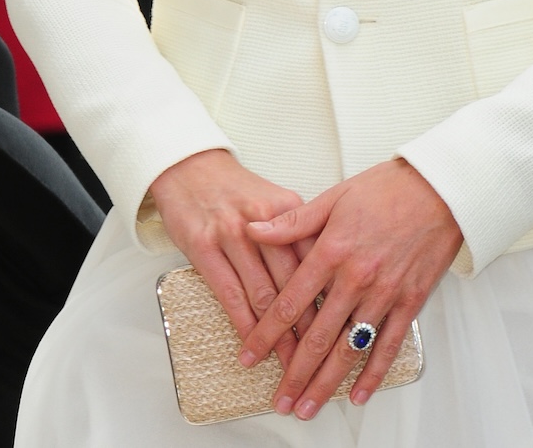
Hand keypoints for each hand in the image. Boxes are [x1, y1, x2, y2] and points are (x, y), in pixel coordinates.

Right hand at [149, 149, 317, 369]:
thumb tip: (327, 273)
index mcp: (287, 208)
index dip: (331, 299)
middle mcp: (263, 222)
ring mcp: (232, 234)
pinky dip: (245, 326)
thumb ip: (300, 232)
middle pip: (294, 284)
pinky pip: (230, 294)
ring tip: (292, 365)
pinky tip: (253, 347)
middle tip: (323, 360)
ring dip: (279, 337)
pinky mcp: (204, 247)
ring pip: (264, 295)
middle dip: (310, 328)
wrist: (189, 166)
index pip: (316, 261)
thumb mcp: (274, 201)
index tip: (344, 328)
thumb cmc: (234, 189)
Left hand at [240, 158, 462, 419]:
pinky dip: (373, 374)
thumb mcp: (334, 197)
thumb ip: (293, 222)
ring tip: (307, 407)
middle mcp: (356, 278)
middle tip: (278, 400)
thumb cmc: (387, 189)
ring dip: (326, 383)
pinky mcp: (410, 301)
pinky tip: (357, 394)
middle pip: (317, 337)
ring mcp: (384, 293)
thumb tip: (254, 230)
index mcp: (332, 251)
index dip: (266, 334)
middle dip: (294, 374)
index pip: (289, 303)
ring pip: (349, 349)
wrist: (440, 188)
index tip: (250, 356)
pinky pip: (388, 345)